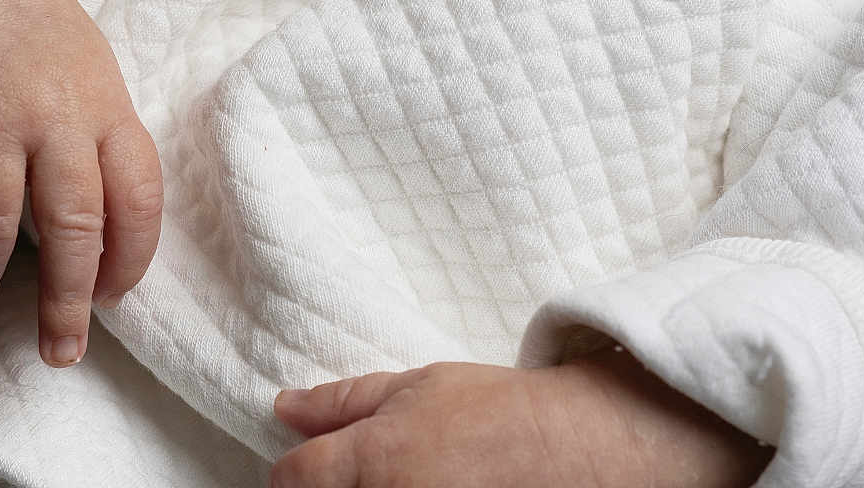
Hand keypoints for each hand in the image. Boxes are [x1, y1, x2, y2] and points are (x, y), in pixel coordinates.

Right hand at [0, 0, 162, 366]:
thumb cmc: (36, 28)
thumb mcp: (91, 70)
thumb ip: (102, 140)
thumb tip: (109, 235)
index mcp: (105, 103)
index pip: (138, 194)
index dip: (133, 256)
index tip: (116, 297)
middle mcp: (53, 112)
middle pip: (71, 226)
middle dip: (67, 301)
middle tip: (58, 349)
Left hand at [271, 351, 771, 487]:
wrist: (581, 450)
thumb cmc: (499, 410)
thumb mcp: (417, 385)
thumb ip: (342, 401)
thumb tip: (283, 407)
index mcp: (375, 459)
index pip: (294, 480)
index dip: (293, 474)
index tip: (308, 470)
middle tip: (367, 477)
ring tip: (405, 481)